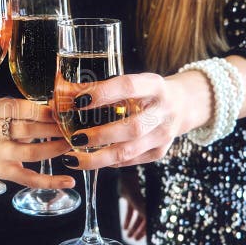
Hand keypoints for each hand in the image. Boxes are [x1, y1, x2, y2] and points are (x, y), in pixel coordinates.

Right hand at [0, 98, 75, 188]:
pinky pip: (30, 179)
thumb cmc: (2, 125)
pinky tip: (69, 181)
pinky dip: (51, 181)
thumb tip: (62, 108)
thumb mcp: (12, 112)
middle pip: (27, 130)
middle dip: (53, 129)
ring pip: (31, 153)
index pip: (20, 109)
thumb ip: (34, 109)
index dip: (43, 111)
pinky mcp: (6, 172)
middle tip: (72, 129)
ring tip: (71, 145)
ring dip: (54, 148)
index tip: (61, 112)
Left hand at [61, 71, 212, 168]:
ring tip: (73, 159)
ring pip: (129, 152)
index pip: (128, 87)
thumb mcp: (133, 82)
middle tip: (75, 138)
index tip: (78, 101)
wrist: (183, 104)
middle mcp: (163, 111)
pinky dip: (108, 162)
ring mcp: (164, 135)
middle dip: (100, 135)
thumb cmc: (146, 91)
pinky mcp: (160, 152)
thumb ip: (102, 88)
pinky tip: (91, 159)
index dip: (103, 93)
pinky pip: (130, 161)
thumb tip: (62, 94)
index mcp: (155, 85)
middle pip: (131, 128)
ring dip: (98, 158)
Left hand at [119, 170, 145, 240]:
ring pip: (137, 218)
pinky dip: (128, 220)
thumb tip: (148, 221)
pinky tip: (125, 227)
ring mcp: (138, 202)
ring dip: (133, 227)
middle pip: (144, 221)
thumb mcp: (136, 199)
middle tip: (134, 239)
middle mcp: (145, 204)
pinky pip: (131, 212)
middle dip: (138, 231)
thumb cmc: (133, 185)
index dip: (146, 231)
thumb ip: (143, 210)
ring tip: (128, 235)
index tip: (143, 239)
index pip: (150, 221)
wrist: (126, 174)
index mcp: (148, 205)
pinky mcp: (131, 199)